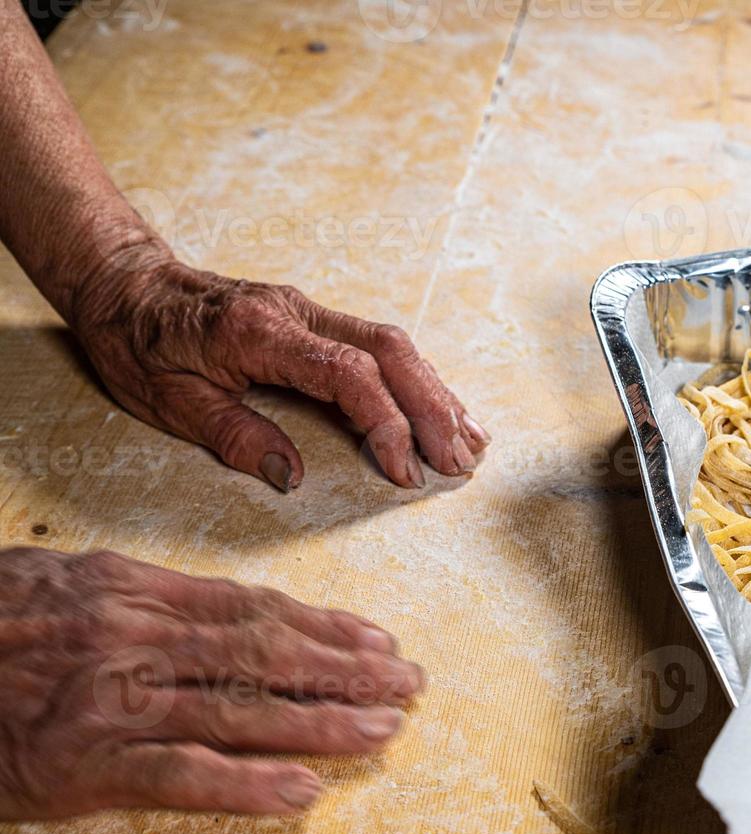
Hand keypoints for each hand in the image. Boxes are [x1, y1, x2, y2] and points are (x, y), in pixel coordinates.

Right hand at [0, 548, 425, 818]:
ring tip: (384, 730)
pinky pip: (185, 776)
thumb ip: (150, 597)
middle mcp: (136, 639)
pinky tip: (303, 792)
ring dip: (322, 722)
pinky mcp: (86, 764)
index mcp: (136, 591)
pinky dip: (250, 785)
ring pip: (242, 709)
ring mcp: (112, 701)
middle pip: (266, 652)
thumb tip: (228, 610)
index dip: (326, 626)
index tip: (380, 641)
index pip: (256, 608)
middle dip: (347, 670)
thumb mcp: (68, 584)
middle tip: (410, 683)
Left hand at [68, 250, 488, 490]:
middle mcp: (295, 312)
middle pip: (390, 351)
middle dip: (433, 409)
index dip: (385, 423)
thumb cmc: (137, 341)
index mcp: (257, 331)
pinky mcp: (316, 319)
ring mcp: (310, 310)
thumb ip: (231, 435)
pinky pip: (380, 346)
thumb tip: (289, 476)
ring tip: (470, 442)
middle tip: (460, 462)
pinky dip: (417, 381)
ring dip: (436, 394)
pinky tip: (441, 409)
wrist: (122, 282)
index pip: (346, 373)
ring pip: (395, 345)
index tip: (402, 471)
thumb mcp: (164, 400)